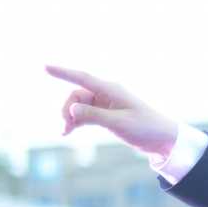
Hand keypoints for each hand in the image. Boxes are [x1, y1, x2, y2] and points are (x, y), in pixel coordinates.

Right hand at [46, 66, 178, 157]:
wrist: (162, 138)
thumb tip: (72, 109)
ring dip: (71, 117)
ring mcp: (106, 104)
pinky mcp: (107, 114)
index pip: (82, 78)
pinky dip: (78, 121)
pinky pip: (86, 114)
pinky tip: (70, 131)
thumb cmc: (144, 128)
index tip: (46, 67)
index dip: (63, 72)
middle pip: (77, 95)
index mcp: (111, 90)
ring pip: (80, 105)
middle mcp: (107, 94)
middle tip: (66, 128)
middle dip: (68, 109)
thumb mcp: (119, 123)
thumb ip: (94, 116)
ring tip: (65, 132)